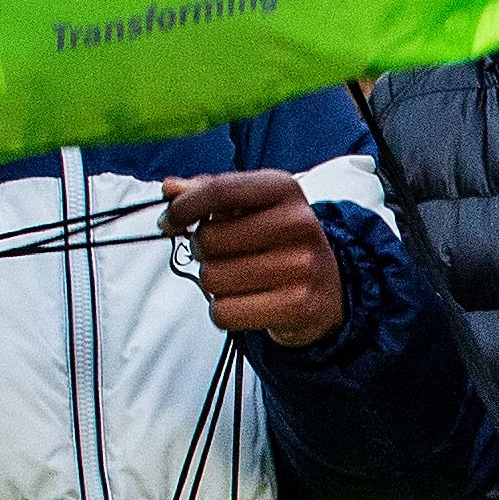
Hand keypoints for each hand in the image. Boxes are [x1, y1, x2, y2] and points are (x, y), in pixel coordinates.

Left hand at [161, 171, 345, 345]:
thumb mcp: (252, 207)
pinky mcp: (298, 305)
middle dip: (202, 251)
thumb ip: (210, 194)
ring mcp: (301, 266)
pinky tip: (246, 302)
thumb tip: (170, 188)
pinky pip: (224, 312)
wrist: (329, 287)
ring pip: (212, 279)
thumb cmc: (278, 242)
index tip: (169, 221)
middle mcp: (297, 223)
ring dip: (214, 284)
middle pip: (209, 239)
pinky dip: (224, 311)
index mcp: (284, 189)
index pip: (220, 191)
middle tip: (222, 255)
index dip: (184, 207)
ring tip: (238, 279)